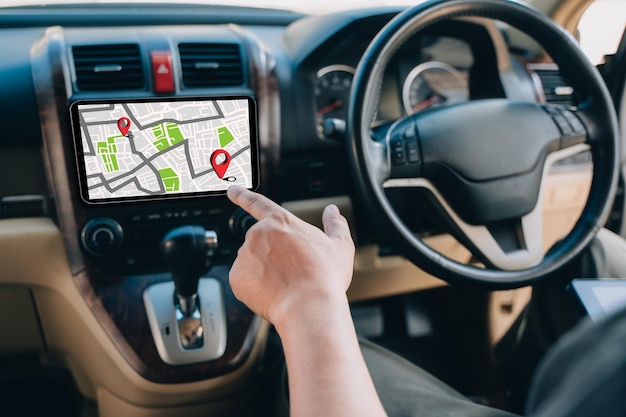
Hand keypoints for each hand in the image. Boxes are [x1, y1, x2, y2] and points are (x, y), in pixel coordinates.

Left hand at [227, 186, 354, 327]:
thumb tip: (333, 211)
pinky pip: (243, 282)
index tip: (232, 190)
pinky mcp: (236, 277)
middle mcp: (259, 233)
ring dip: (263, 272)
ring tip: (285, 286)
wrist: (309, 307)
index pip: (258, 203)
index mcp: (282, 222)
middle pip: (261, 244)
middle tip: (291, 273)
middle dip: (271, 257)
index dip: (243, 196)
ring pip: (252, 263)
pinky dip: (254, 288)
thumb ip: (335, 224)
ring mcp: (244, 254)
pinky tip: (272, 294)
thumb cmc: (325, 277)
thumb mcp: (340, 246)